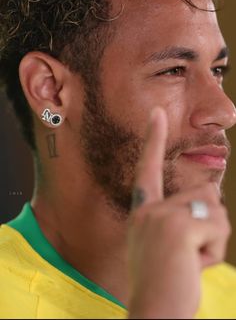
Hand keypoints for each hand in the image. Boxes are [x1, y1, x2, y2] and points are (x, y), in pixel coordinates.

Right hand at [128, 108, 230, 318]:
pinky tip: (193, 265)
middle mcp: (149, 209)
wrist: (154, 312)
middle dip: (208, 224)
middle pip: (202, 194)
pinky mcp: (180, 226)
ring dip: (212, 238)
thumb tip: (211, 192)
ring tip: (189, 260)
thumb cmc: (163, 282)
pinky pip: (218, 227)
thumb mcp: (164, 243)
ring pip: (214, 209)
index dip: (153, 139)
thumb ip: (180, 216)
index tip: (158, 112)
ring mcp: (163, 216)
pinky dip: (214, 250)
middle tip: (188, 255)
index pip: (148, 169)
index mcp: (144, 212)